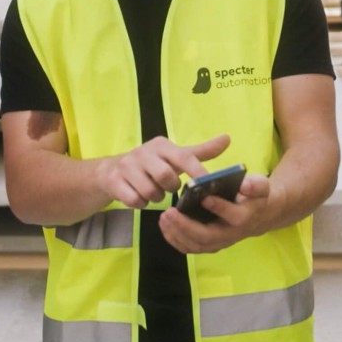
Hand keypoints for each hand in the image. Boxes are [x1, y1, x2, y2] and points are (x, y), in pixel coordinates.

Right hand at [100, 134, 229, 208]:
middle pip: (166, 176)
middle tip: (168, 187)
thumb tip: (228, 138)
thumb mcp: (176, 156)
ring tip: (154, 192)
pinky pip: (134, 200)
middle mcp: (143, 152)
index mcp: (161, 145)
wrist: (114, 171)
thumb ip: (202, 151)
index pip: (184, 157)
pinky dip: (140, 203)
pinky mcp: (115, 180)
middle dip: (170, 187)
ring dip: (155, 197)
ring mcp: (127, 166)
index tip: (206, 184)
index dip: (196, 171)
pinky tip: (140, 197)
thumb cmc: (153, 164)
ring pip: (150, 191)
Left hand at [158, 173, 271, 252]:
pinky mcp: (208, 245)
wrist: (256, 216)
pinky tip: (165, 226)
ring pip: (196, 245)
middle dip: (186, 226)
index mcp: (244, 217)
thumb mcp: (260, 186)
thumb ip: (255, 185)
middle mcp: (230, 234)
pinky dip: (175, 239)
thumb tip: (245, 184)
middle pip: (207, 236)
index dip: (219, 207)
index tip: (204, 197)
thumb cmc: (253, 196)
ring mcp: (219, 242)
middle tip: (169, 212)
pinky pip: (189, 247)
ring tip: (164, 217)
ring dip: (177, 233)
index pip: (234, 216)